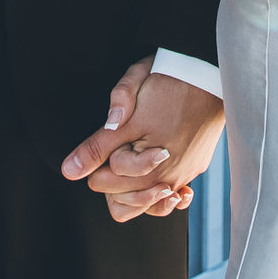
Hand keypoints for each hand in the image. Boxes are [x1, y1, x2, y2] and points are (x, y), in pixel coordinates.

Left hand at [62, 58, 224, 221]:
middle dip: (113, 177)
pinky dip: (164, 192)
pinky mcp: (197, 168)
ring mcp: (184, 175)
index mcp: (145, 164)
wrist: (207, 72)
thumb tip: (70, 172)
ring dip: (138, 191)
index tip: (109, 138)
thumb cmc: (166, 84)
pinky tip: (158, 174)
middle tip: (119, 146)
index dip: (98, 160)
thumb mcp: (126, 107)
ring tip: (135, 162)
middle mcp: (167, 178)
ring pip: (150, 205)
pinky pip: (175, 197)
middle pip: (123, 198)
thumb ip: (97, 144)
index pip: (101, 183)